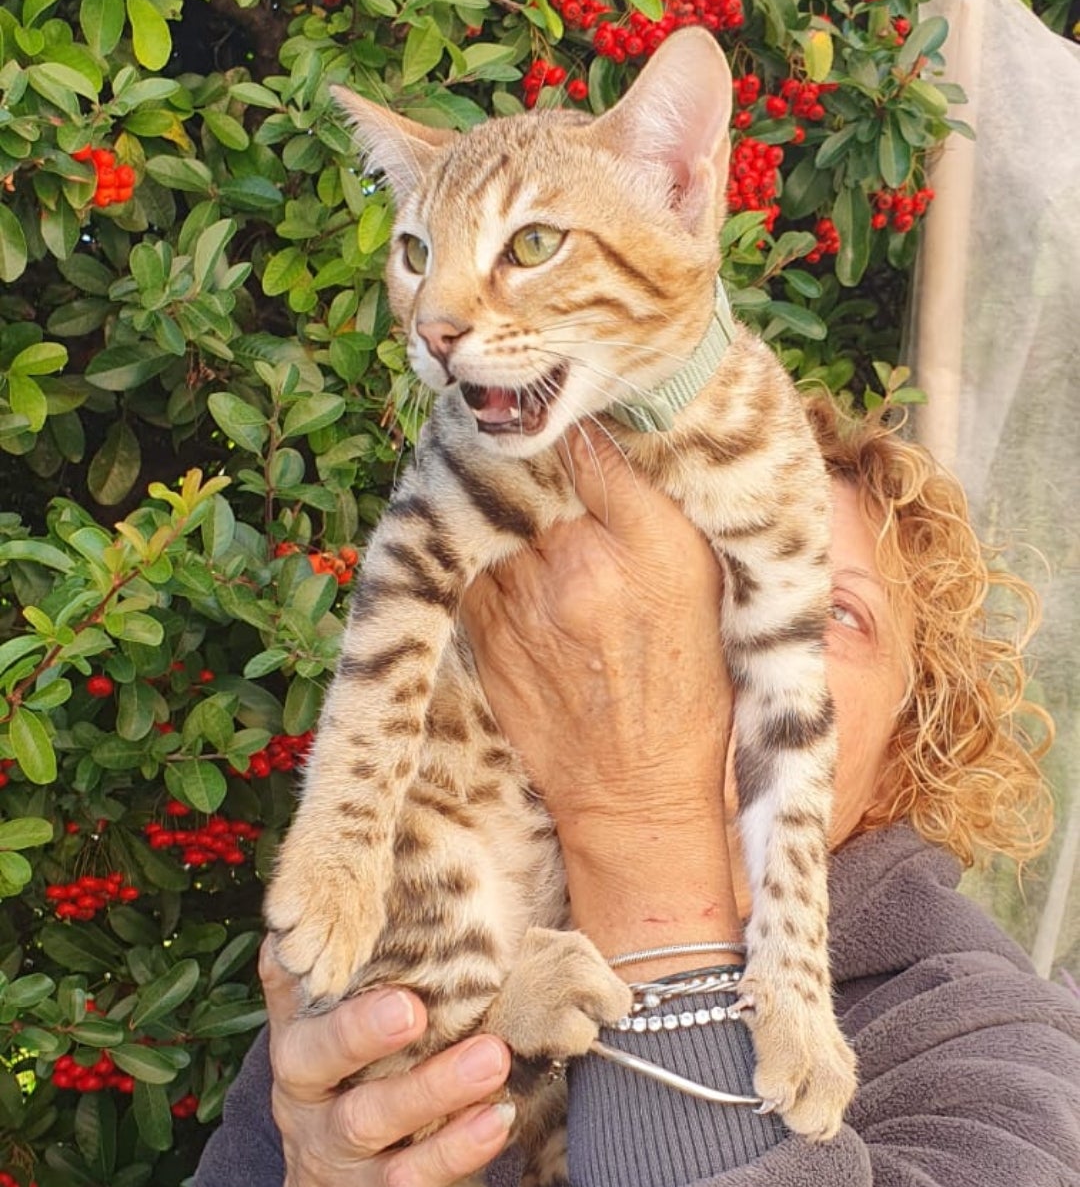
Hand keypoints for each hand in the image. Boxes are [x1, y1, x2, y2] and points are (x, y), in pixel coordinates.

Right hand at [215, 944, 513, 1186]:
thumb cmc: (349, 1120)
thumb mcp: (333, 1059)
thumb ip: (348, 993)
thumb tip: (383, 902)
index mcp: (299, 1042)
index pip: (293, 988)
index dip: (312, 957)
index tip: (350, 920)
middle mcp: (305, 1092)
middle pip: (316, 1053)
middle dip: (360, 1029)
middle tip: (410, 1006)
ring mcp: (335, 1150)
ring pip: (372, 1117)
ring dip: (433, 1087)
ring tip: (489, 1058)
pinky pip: (413, 1175)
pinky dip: (457, 1148)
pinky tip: (497, 1121)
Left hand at [461, 423, 742, 966]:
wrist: (631, 796)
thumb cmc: (689, 689)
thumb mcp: (703, 586)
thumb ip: (657, 505)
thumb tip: (611, 432)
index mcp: (648, 546)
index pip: (601, 439)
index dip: (586, 410)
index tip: (583, 390)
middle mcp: (576, 564)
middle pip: (534, 462)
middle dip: (530, 435)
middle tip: (530, 404)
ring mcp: (518, 598)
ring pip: (492, 505)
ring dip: (494, 481)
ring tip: (506, 457)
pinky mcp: (480, 628)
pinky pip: (470, 556)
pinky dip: (479, 536)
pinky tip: (496, 530)